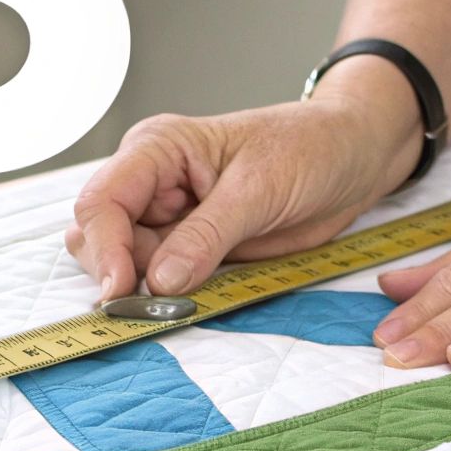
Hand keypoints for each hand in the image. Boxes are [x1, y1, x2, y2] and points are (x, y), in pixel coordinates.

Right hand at [68, 57, 422, 299]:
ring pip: (122, 263)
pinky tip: (192, 298)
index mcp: (158, 149)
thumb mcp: (259, 188)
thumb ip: (207, 235)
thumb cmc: (310, 149)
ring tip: (184, 297)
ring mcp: (168, 217)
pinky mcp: (189, 247)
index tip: (121, 291)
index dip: (104, 248)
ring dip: (141, 289)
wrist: (352, 159)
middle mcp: (151, 182)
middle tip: (159, 302)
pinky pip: (158, 278)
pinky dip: (165, 296)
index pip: (103, 201)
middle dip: (119, 272)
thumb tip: (159, 281)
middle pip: (99, 236)